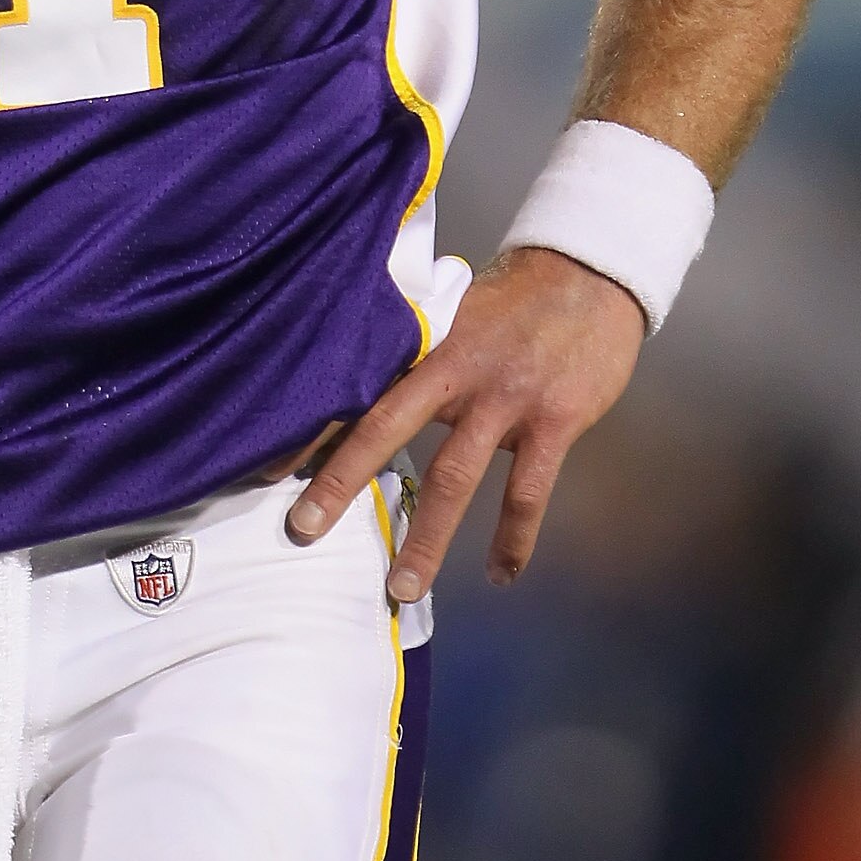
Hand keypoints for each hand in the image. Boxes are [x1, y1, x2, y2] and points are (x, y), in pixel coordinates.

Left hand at [285, 248, 645, 607]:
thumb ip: (419, 352)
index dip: (313, 429)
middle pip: (386, 427)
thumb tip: (367, 386)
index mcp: (426, 343)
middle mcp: (457, 371)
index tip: (267, 468)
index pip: (358, 388)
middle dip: (341, 481)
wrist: (594, 272)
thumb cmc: (517, 296)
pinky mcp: (554, 421)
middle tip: (302, 529)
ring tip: (402, 589)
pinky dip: (513, 538)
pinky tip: (502, 574)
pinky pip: (528, 492)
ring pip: (454, 478)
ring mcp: (506, 399)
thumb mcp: (457, 311)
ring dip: (427, 539)